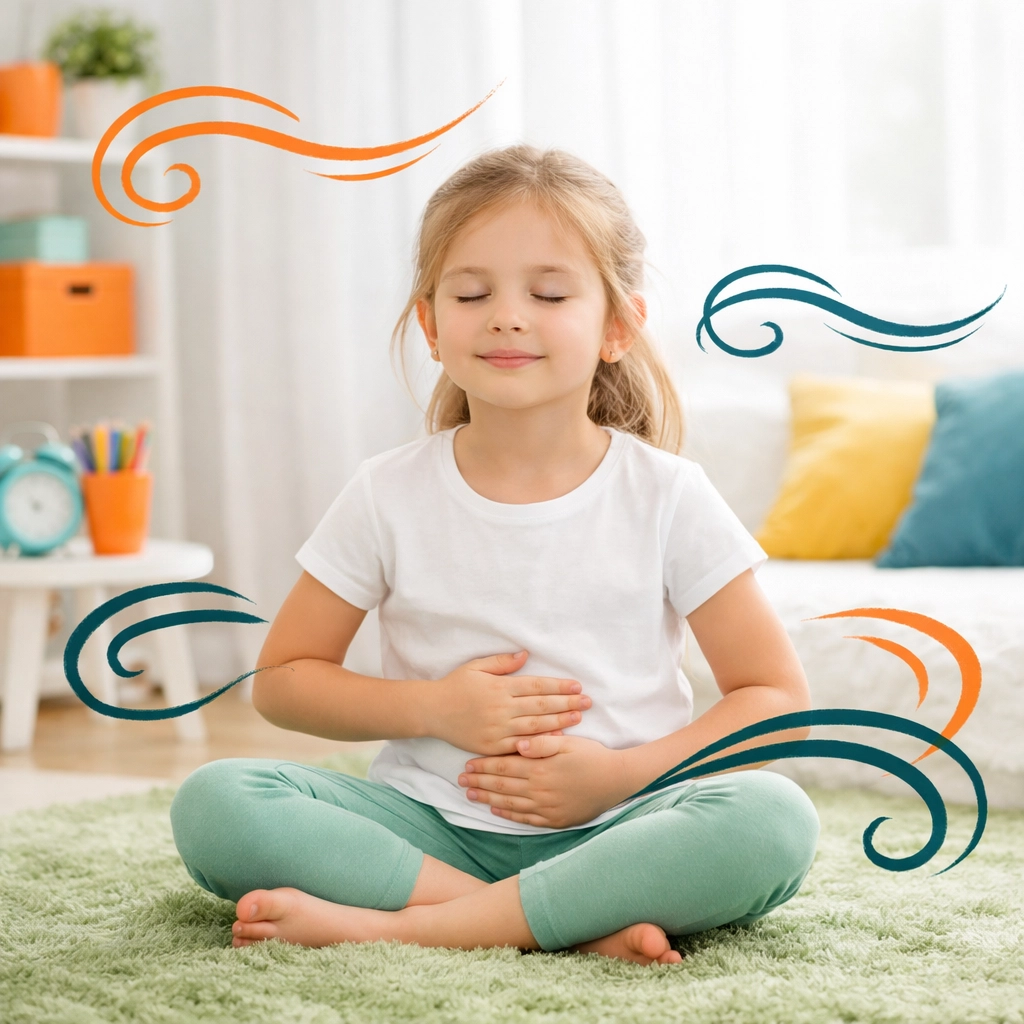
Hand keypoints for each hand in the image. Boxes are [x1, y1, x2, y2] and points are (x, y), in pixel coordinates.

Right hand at [430, 651, 591, 755]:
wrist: (431, 712)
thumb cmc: (455, 686)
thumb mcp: (476, 667)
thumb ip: (502, 662)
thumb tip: (526, 654)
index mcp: (499, 688)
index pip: (536, 686)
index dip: (558, 686)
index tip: (576, 686)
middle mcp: (500, 708)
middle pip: (540, 706)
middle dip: (566, 703)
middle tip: (588, 702)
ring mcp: (497, 729)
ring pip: (534, 726)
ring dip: (559, 722)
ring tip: (578, 717)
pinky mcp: (491, 746)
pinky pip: (520, 745)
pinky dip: (539, 743)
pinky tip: (556, 739)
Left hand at [457, 734, 630, 828]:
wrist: (616, 781)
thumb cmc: (592, 756)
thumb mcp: (568, 742)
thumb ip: (542, 742)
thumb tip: (517, 743)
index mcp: (540, 768)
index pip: (504, 767)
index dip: (483, 766)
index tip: (467, 764)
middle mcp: (539, 790)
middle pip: (501, 786)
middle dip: (479, 782)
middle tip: (460, 781)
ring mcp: (546, 807)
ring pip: (509, 804)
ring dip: (487, 799)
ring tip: (471, 795)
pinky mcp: (554, 820)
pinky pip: (525, 819)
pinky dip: (508, 815)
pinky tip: (496, 811)